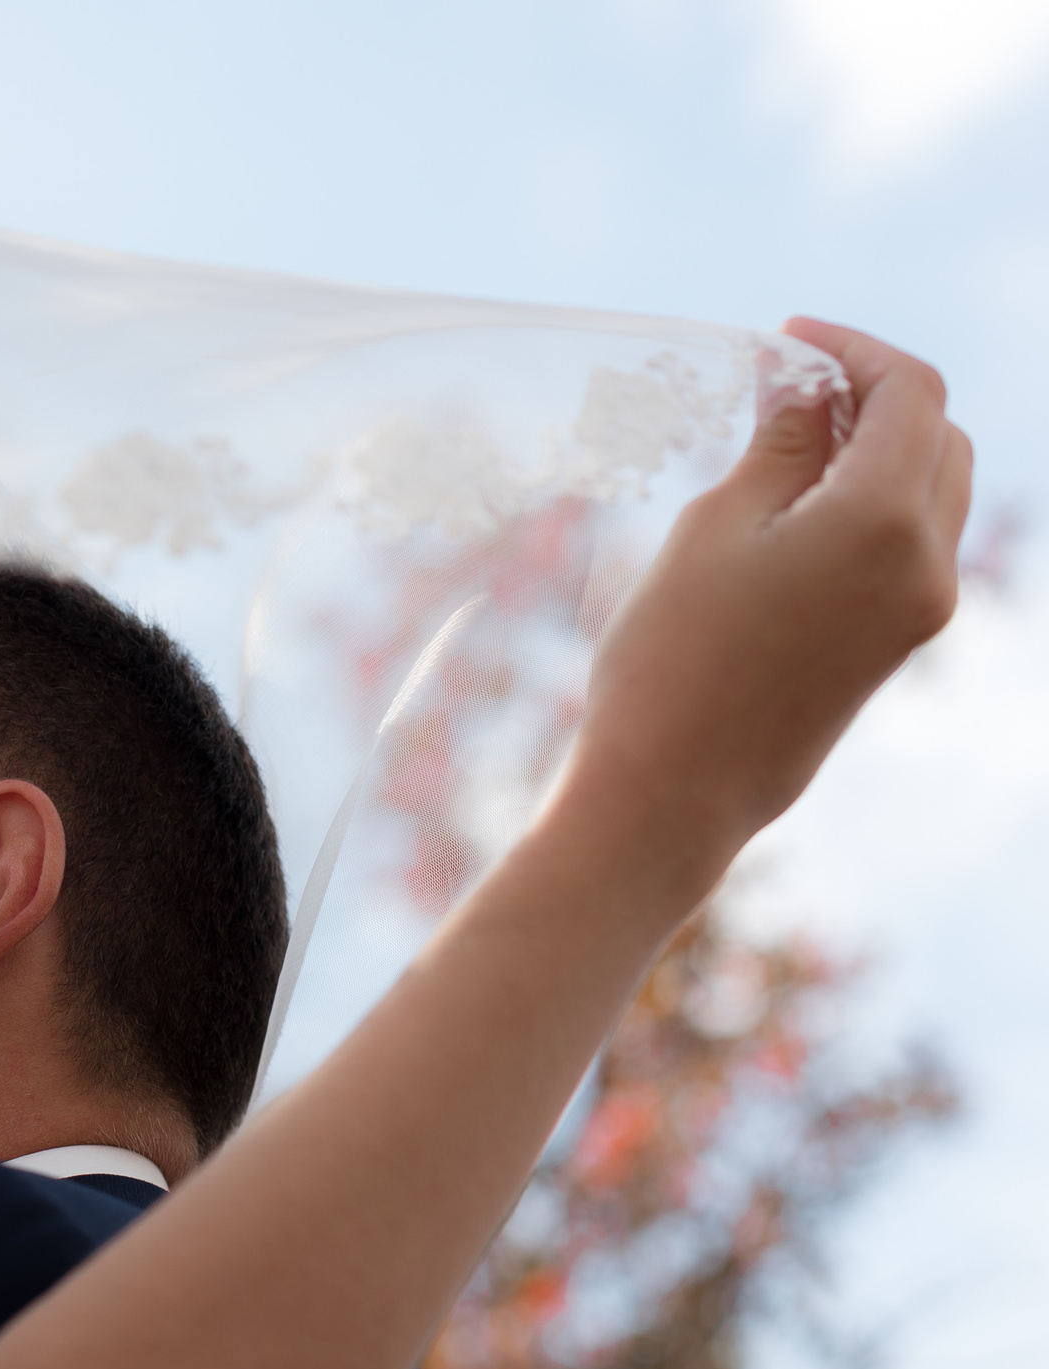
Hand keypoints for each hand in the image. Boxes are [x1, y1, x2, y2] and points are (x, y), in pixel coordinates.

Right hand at [565, 319, 970, 900]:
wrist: (675, 787)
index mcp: (884, 518)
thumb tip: (806, 387)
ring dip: (879, 446)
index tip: (787, 338)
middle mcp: (927, 561)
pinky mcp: (898, 642)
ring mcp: (921, 607)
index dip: (852, 349)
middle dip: (874, 393)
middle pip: (938, 435)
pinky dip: (876, 500)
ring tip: (790, 439)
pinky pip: (914, 541)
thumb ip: (779, 447)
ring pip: (935, 487)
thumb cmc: (674, 655)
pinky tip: (801, 503)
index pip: (909, 391)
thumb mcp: (715, 527)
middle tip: (787, 384)